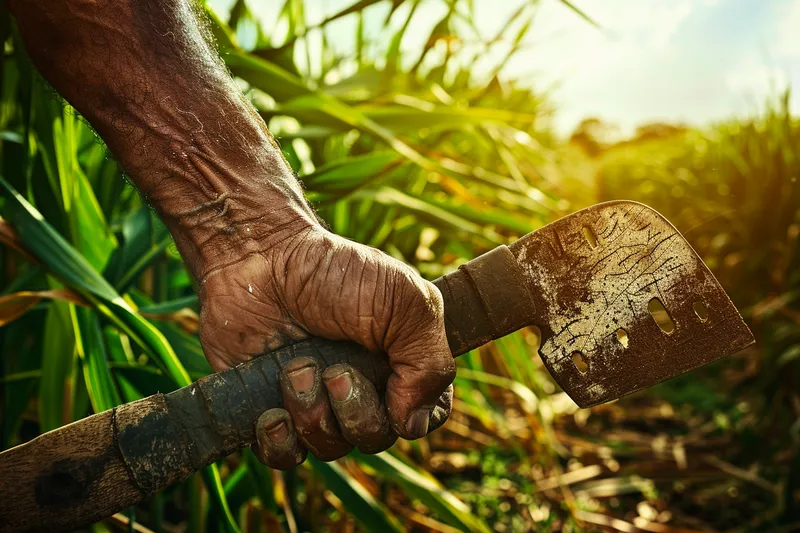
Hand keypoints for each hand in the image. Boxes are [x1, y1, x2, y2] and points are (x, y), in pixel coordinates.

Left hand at [197, 220, 455, 468]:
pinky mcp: (273, 409)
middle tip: (334, 370)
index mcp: (403, 362)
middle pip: (375, 438)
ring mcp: (316, 401)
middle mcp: (363, 387)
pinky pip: (285, 457)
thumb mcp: (405, 301)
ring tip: (295, 368)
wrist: (259, 258)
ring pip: (329, 447)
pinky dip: (280, 441)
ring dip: (312, 413)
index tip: (394, 391)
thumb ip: (430, 363)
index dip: (412, 417)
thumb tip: (413, 425)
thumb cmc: (336, 272)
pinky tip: (272, 412)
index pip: (426, 416)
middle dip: (354, 410)